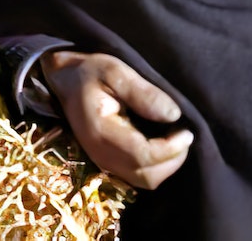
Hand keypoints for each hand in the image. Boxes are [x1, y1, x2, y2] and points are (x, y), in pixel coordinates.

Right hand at [41, 49, 193, 189]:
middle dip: (173, 160)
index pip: (142, 155)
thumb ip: (143, 92)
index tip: (187, 131)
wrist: (64, 81)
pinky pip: (139, 176)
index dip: (170, 149)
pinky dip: (157, 167)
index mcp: (101, 132)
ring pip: (145, 181)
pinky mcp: (109, 162)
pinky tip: (164, 146)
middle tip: (185, 136)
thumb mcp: (115, 71)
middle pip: (146, 176)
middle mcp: (101, 154)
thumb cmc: (89, 72)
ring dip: (167, 166)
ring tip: (177, 141)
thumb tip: (174, 115)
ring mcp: (104, 161)